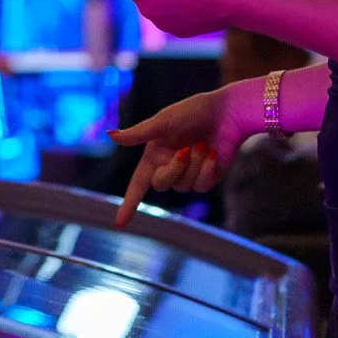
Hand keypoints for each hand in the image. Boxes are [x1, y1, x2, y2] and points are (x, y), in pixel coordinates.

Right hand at [107, 84, 250, 227]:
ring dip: (195, 164)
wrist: (227, 113)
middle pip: (162, 185)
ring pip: (184, 186)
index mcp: (154, 155)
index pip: (137, 184)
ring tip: (203, 143)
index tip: (119, 225)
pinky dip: (208, 169)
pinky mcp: (207, 178)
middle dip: (175, 169)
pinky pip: (202, 186)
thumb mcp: (163, 122)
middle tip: (186, 150)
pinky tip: (214, 152)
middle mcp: (169, 166)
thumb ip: (138, 133)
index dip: (129, 204)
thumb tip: (110, 135)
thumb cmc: (193, 112)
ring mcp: (188, 174)